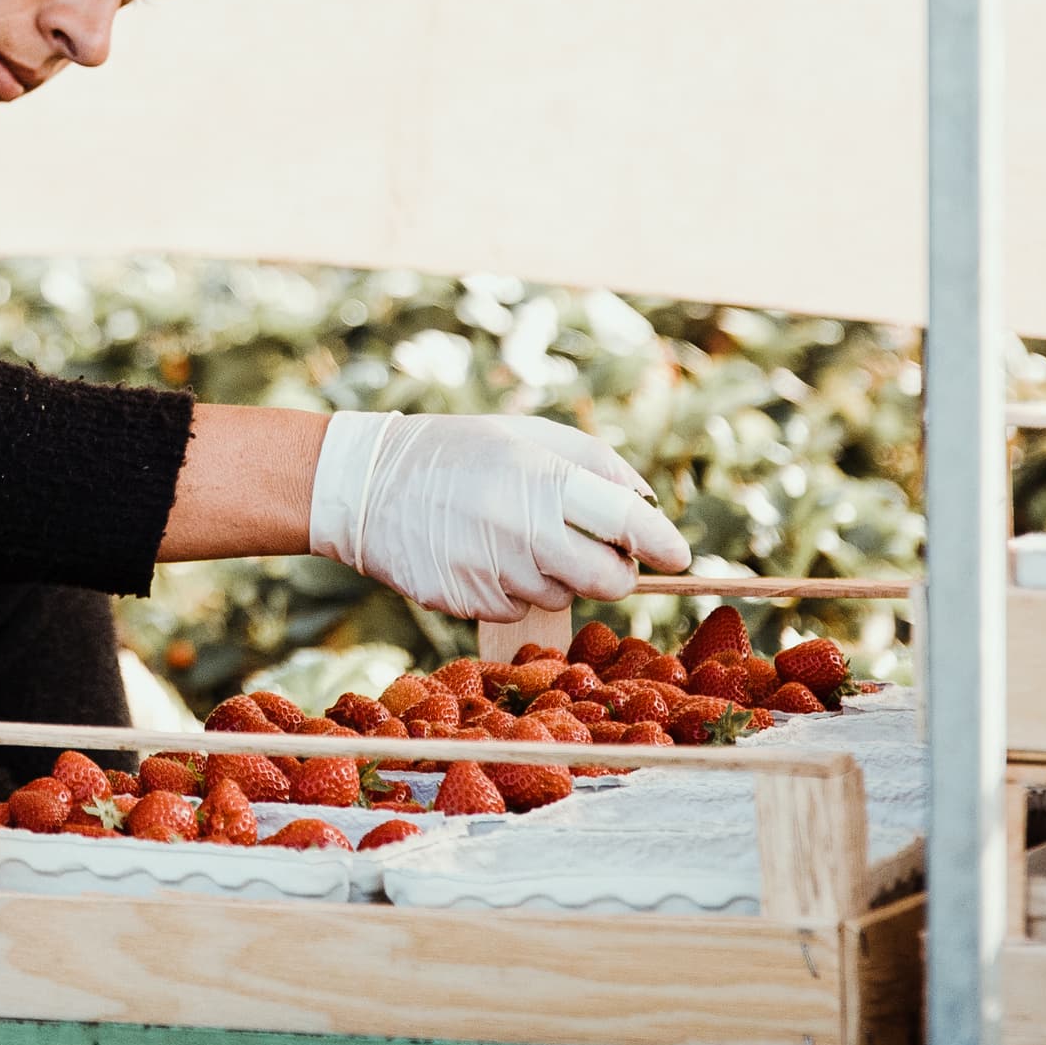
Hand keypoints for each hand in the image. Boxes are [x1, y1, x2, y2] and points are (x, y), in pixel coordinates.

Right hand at [305, 412, 689, 621]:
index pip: (627, 523)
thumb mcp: (528, 435)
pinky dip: (517, 589)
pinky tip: (487, 555)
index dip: (662, 544)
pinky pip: (520, 609)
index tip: (677, 554)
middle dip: (618, 573)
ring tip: (520, 537)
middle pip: (608, 580)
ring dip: (559, 576)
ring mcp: (493, 571)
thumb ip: (596, 464)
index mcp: (542, 478)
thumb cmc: (460, 451)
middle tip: (605, 553)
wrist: (368, 486)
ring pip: (563, 597)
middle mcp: (521, 529)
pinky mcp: (468, 602)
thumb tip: (645, 507)